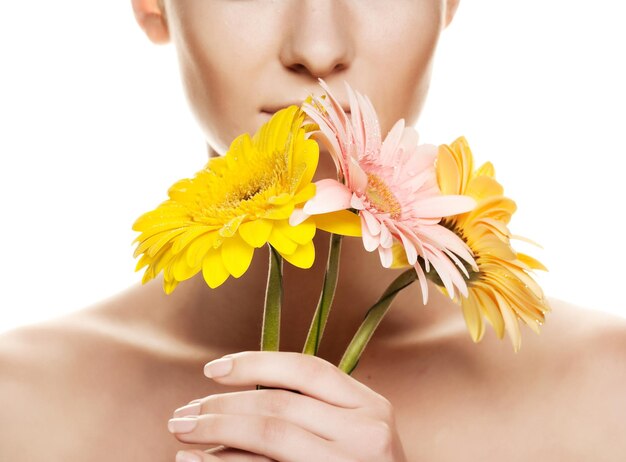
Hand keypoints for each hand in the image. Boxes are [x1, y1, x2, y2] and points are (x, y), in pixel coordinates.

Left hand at [168, 351, 407, 461]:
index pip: (307, 370)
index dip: (256, 363)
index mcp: (370, 407)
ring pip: (269, 433)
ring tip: (182, 428)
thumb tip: (243, 390)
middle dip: (224, 403)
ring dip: (217, 428)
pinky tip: (195, 460)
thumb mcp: (356, 432)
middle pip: (280, 403)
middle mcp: (364, 432)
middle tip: (185, 411)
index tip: (213, 369)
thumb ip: (316, 408)